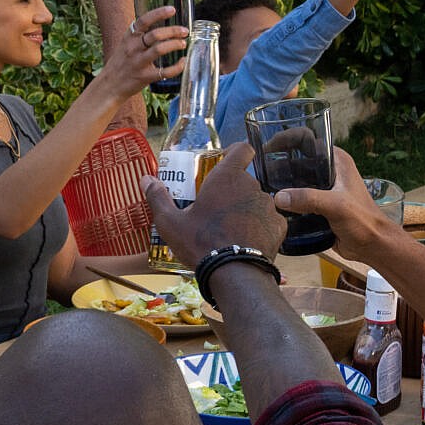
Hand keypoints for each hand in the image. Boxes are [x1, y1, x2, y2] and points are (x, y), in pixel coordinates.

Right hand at [104, 4, 188, 101]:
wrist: (109, 86)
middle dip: (173, 31)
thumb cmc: (120, 63)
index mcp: (129, 37)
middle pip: (155, 34)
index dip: (158, 13)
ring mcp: (138, 63)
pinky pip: (164, 71)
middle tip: (184, 31)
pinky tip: (182, 62)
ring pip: (160, 49)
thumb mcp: (125, 44)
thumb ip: (139, 35)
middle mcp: (133, 48)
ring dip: (175, 44)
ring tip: (183, 44)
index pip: (143, 21)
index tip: (172, 10)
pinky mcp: (145, 77)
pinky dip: (177, 67)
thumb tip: (159, 23)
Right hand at [145, 144, 283, 266]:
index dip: (234, 151)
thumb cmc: (200, 243)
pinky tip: (245, 242)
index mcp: (227, 177)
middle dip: (232, 190)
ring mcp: (268, 207)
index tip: (223, 161)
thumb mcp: (171, 223)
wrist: (235, 275)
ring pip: (255, 201)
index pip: (241, 149)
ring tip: (229, 230)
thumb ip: (158, 198)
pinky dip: (258, 227)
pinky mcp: (278, 227)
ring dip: (244, 210)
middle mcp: (252, 186)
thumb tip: (146, 179)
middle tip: (215, 209)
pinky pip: (267, 221)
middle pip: (244, 180)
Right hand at [266, 145, 394, 259]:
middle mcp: (329, 170)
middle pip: (297, 159)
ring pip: (295, 179)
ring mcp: (323, 188)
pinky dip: (286, 199)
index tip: (267, 146)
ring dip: (280, 183)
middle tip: (258, 171)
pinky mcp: (319, 205)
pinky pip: (298, 197)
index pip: (307, 138)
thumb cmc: (363, 221)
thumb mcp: (336, 205)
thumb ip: (309, 199)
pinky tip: (271, 206)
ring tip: (260, 189)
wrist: (373, 245)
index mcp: (336, 160)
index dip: (286, 138)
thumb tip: (278, 198)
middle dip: (278, 163)